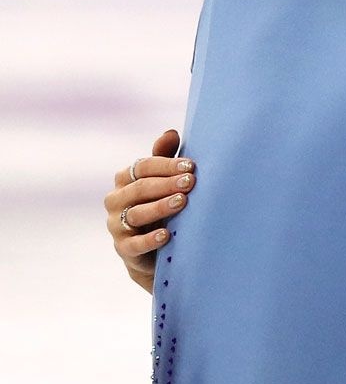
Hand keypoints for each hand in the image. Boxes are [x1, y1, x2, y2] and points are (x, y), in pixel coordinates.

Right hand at [104, 129, 191, 290]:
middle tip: (191, 182)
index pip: (142, 167)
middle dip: (166, 184)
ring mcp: (117, 225)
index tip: (191, 166)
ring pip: (136, 214)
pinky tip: (167, 234)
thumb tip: (171, 132)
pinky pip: (134, 244)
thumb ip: (164, 159)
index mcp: (125, 180)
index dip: (166, 165)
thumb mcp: (163, 183)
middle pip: (139, 188)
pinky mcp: (124, 249)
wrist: (156, 251)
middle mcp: (116, 200)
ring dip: (159, 207)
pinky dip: (150, 239)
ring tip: (182, 202)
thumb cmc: (161, 207)